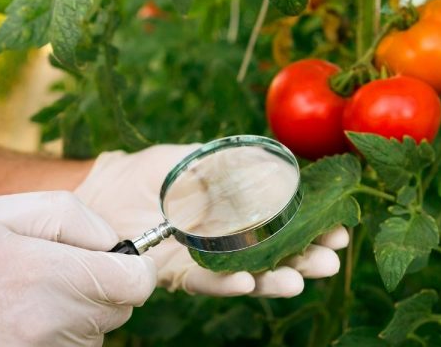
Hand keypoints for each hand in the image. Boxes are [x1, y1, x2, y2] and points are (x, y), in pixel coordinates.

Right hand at [0, 191, 155, 346]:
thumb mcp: (2, 212)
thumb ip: (71, 216)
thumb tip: (114, 243)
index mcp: (43, 275)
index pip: (135, 284)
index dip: (136, 269)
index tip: (119, 262)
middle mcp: (47, 325)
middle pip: (120, 308)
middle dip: (103, 286)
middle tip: (59, 272)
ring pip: (98, 333)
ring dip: (80, 314)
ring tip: (30, 297)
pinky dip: (61, 337)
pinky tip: (22, 322)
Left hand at [75, 145, 348, 297]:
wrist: (101, 191)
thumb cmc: (147, 170)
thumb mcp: (191, 157)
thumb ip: (226, 163)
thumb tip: (271, 164)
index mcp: (235, 210)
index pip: (284, 222)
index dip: (312, 227)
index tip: (339, 228)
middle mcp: (227, 239)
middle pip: (275, 254)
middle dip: (305, 257)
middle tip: (330, 259)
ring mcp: (204, 259)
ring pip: (248, 274)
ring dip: (275, 279)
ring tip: (299, 279)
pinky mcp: (177, 274)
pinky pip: (205, 282)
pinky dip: (227, 283)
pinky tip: (246, 281)